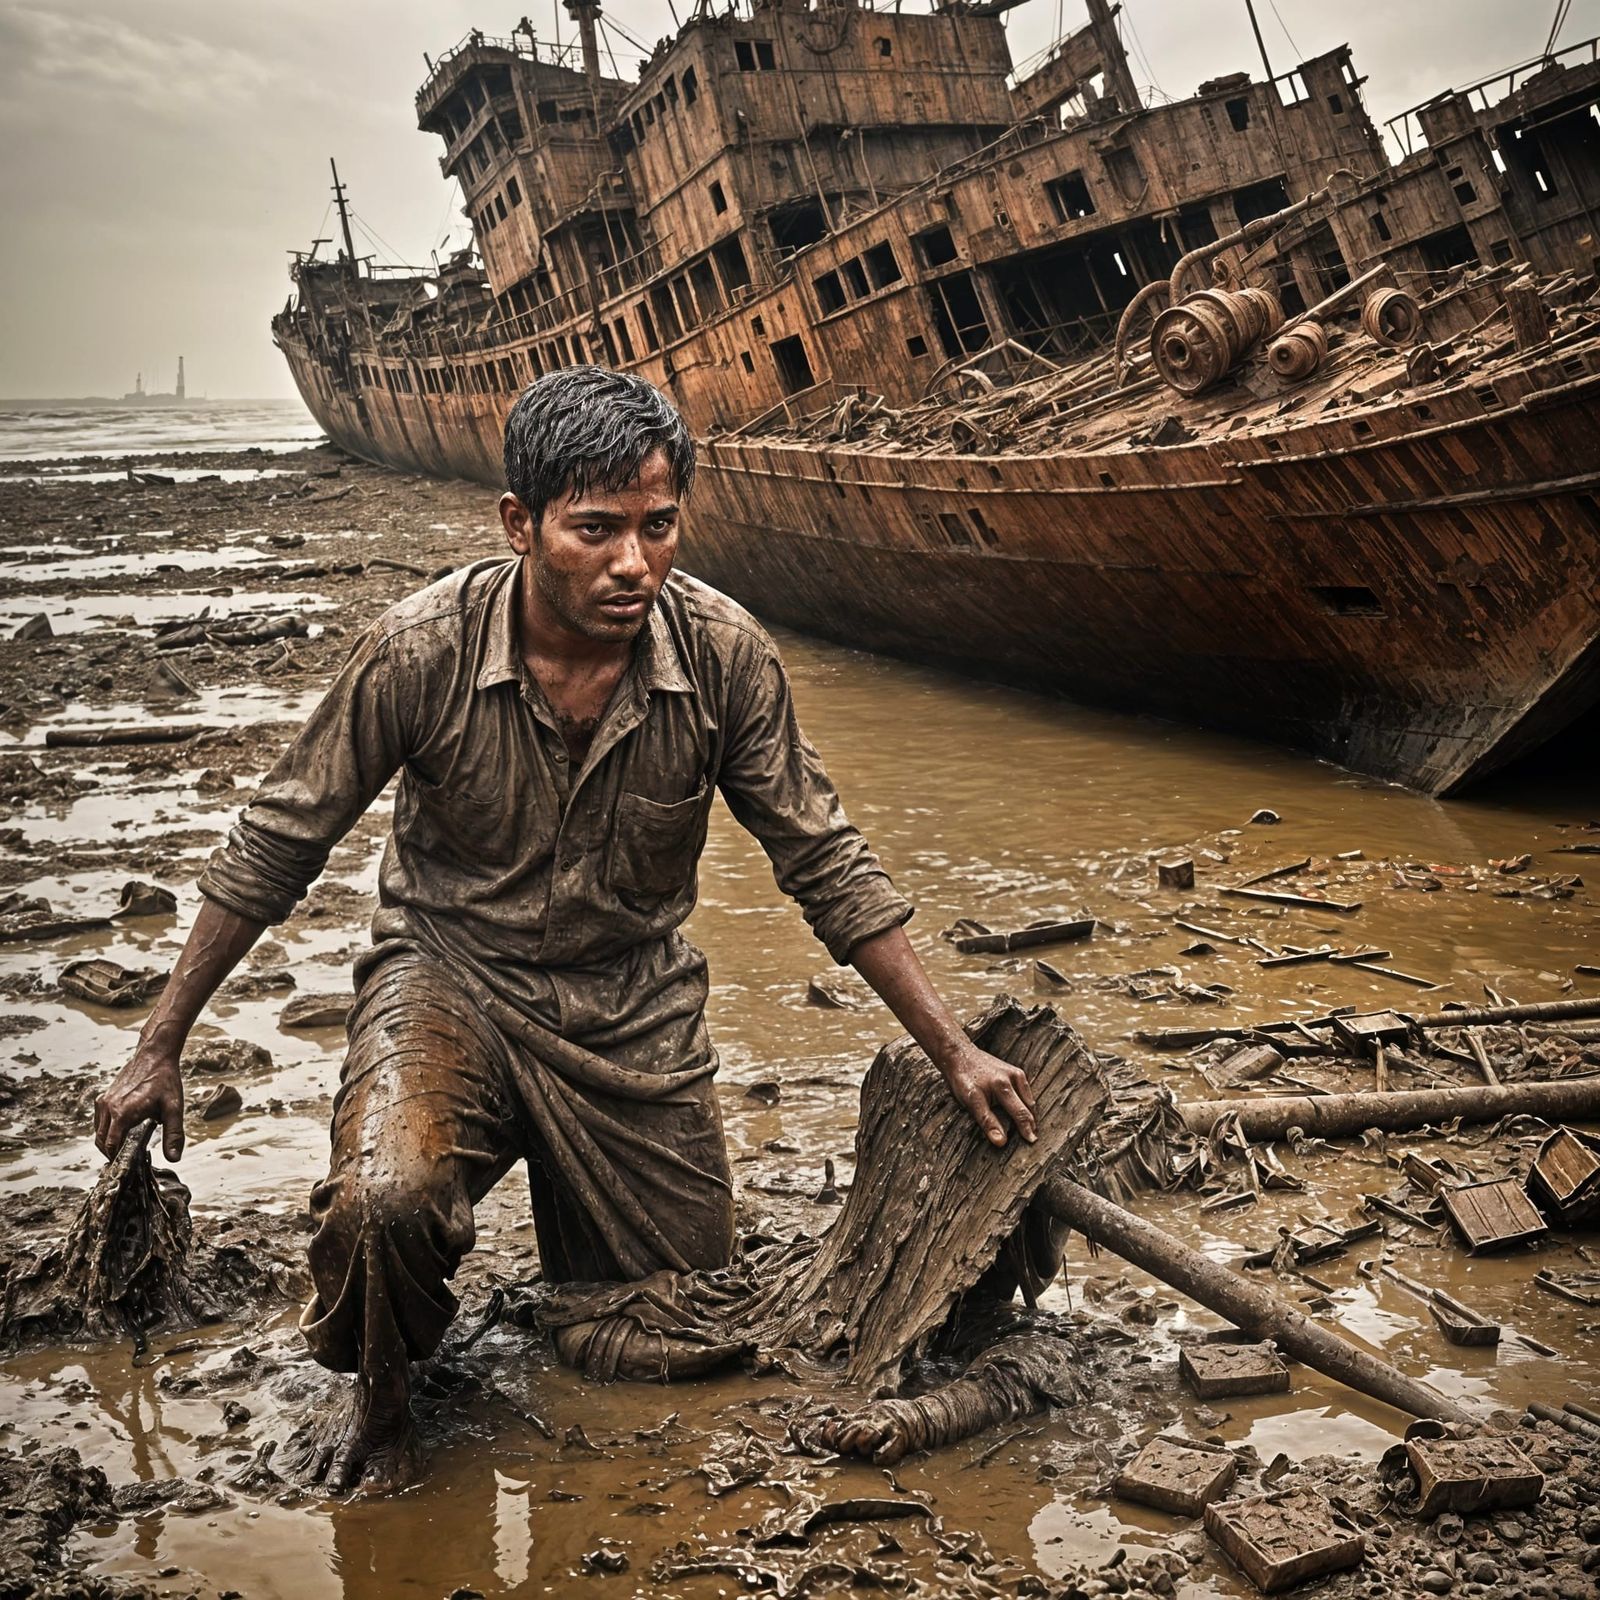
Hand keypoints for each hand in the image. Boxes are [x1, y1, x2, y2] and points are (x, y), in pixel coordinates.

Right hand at [95, 1038, 184, 1161]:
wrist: (155, 1055)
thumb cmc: (165, 1080)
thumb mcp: (174, 1108)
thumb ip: (173, 1135)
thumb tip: (174, 1158)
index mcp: (122, 1114)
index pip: (110, 1146)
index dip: (117, 1159)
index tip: (128, 1166)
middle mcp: (108, 1108)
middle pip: (101, 1142)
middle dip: (112, 1153)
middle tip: (128, 1159)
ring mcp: (104, 1102)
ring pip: (98, 1131)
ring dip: (108, 1141)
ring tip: (127, 1146)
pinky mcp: (104, 1097)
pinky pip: (100, 1120)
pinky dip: (107, 1130)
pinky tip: (123, 1130)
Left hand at [939, 1043, 1036, 1147]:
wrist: (960, 1055)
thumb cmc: (963, 1079)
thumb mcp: (971, 1101)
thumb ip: (987, 1121)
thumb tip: (1001, 1142)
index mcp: (1002, 1086)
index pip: (1020, 1114)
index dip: (1026, 1130)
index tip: (1032, 1144)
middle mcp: (1012, 1078)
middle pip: (1027, 1108)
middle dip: (1031, 1125)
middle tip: (1033, 1139)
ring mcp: (1016, 1073)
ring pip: (1029, 1100)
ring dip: (1030, 1114)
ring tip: (1029, 1129)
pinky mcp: (1016, 1071)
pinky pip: (1026, 1092)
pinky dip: (1026, 1103)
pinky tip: (1022, 1112)